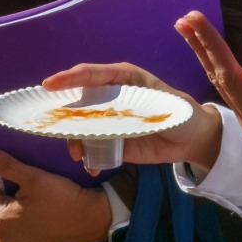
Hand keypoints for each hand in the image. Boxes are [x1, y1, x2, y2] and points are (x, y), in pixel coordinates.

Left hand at [0, 147, 110, 241]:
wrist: (91, 220)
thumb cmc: (61, 197)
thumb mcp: (33, 177)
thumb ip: (6, 165)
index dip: (5, 179)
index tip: (26, 182)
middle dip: (9, 197)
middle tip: (34, 194)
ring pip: (5, 220)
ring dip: (15, 212)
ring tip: (39, 207)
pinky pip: (16, 235)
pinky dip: (24, 227)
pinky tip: (41, 222)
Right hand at [39, 64, 221, 171]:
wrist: (191, 138)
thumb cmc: (180, 110)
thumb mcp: (164, 103)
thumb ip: (139, 106)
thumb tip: (116, 113)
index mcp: (122, 77)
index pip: (91, 74)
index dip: (69, 78)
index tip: (49, 85)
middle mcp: (110, 96)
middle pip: (78, 100)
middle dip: (63, 115)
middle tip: (55, 128)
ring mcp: (108, 119)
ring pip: (80, 126)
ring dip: (74, 140)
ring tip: (79, 155)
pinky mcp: (111, 140)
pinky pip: (92, 147)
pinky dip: (88, 157)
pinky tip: (92, 167)